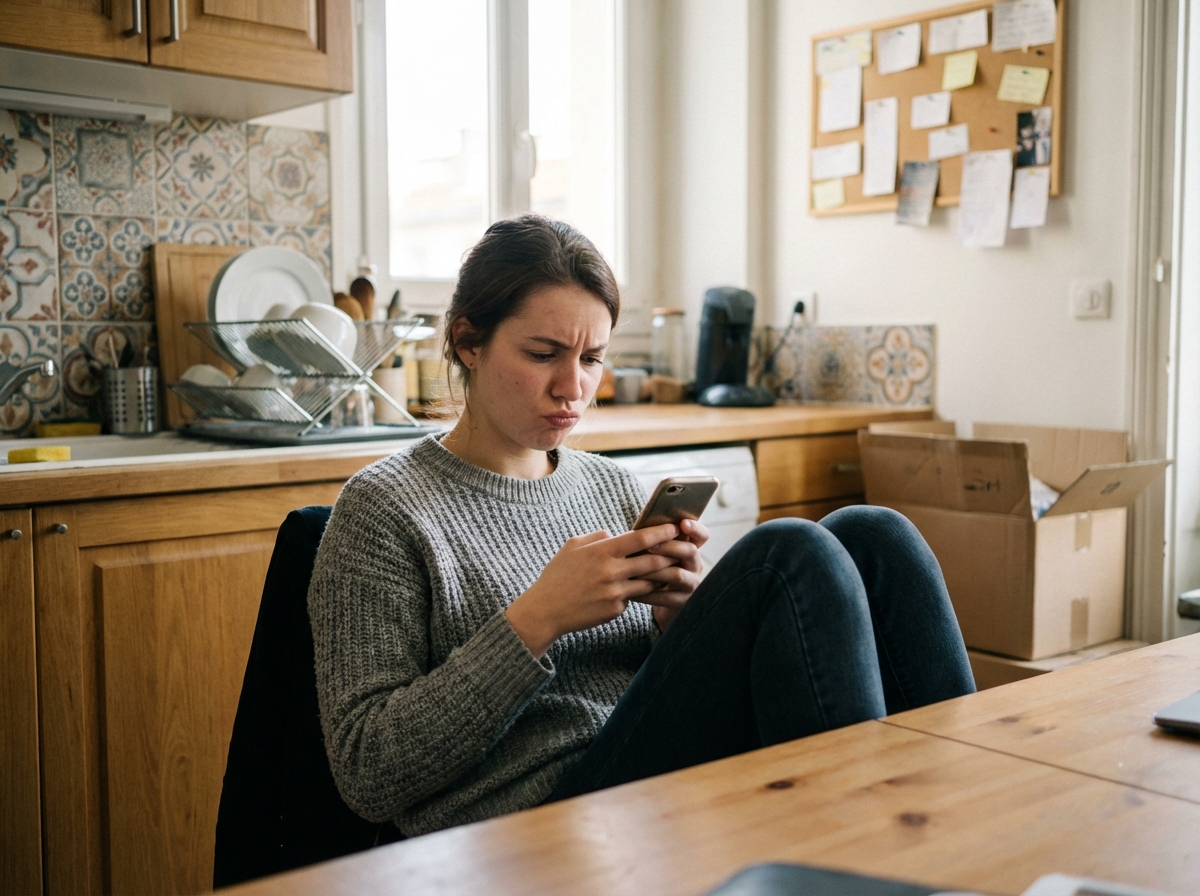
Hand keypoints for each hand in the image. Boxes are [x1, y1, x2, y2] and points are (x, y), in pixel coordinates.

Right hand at [506, 524, 682, 657]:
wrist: (545, 610)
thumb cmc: (558, 575)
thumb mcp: (572, 547)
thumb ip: (597, 538)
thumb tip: (616, 535)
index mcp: (601, 551)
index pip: (641, 538)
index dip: (661, 532)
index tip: (674, 528)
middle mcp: (611, 572)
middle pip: (653, 561)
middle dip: (670, 555)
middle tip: (681, 550)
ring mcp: (615, 593)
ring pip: (649, 583)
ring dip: (660, 576)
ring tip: (669, 570)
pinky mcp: (615, 610)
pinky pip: (632, 599)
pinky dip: (635, 594)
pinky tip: (637, 590)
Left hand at [637, 518, 709, 631]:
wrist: (659, 601)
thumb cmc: (655, 571)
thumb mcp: (657, 554)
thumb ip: (650, 541)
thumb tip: (624, 531)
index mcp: (689, 549)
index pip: (702, 535)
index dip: (696, 528)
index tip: (683, 523)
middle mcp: (695, 565)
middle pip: (690, 551)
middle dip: (669, 547)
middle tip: (648, 546)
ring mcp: (691, 584)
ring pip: (677, 575)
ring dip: (655, 571)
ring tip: (635, 570)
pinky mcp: (683, 602)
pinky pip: (666, 597)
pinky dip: (647, 593)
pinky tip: (631, 592)